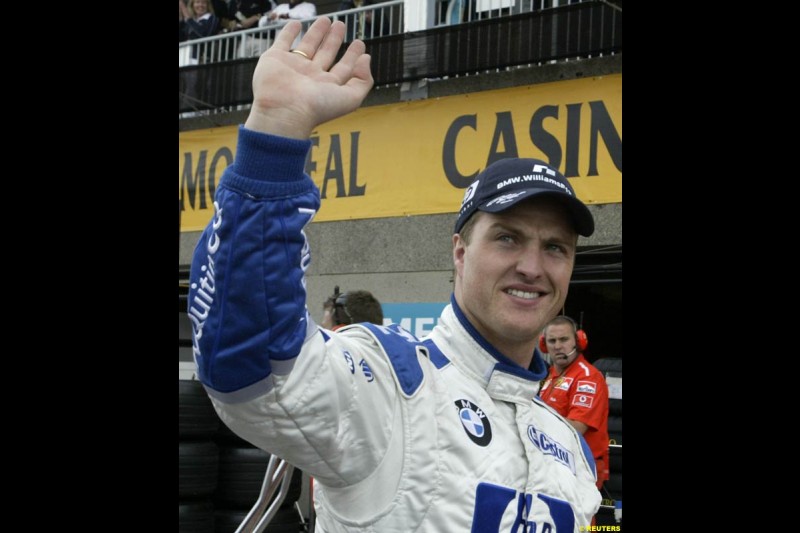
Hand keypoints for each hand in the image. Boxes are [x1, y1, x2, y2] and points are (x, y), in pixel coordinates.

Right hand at [244, 18, 372, 138]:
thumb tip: (366, 59)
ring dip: (317, 32)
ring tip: (326, 20)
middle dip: (334, 40)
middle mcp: (310, 77)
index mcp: (327, 86)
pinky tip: (297, 24)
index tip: (360, 44)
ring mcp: (293, 67)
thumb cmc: (317, 108)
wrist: (284, 110)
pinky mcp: (275, 58)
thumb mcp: (350, 98)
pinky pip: (283, 41)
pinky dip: (289, 32)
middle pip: (325, 54)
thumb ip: (362, 80)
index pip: (343, 68)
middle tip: (341, 25)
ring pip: (307, 45)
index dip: (352, 56)